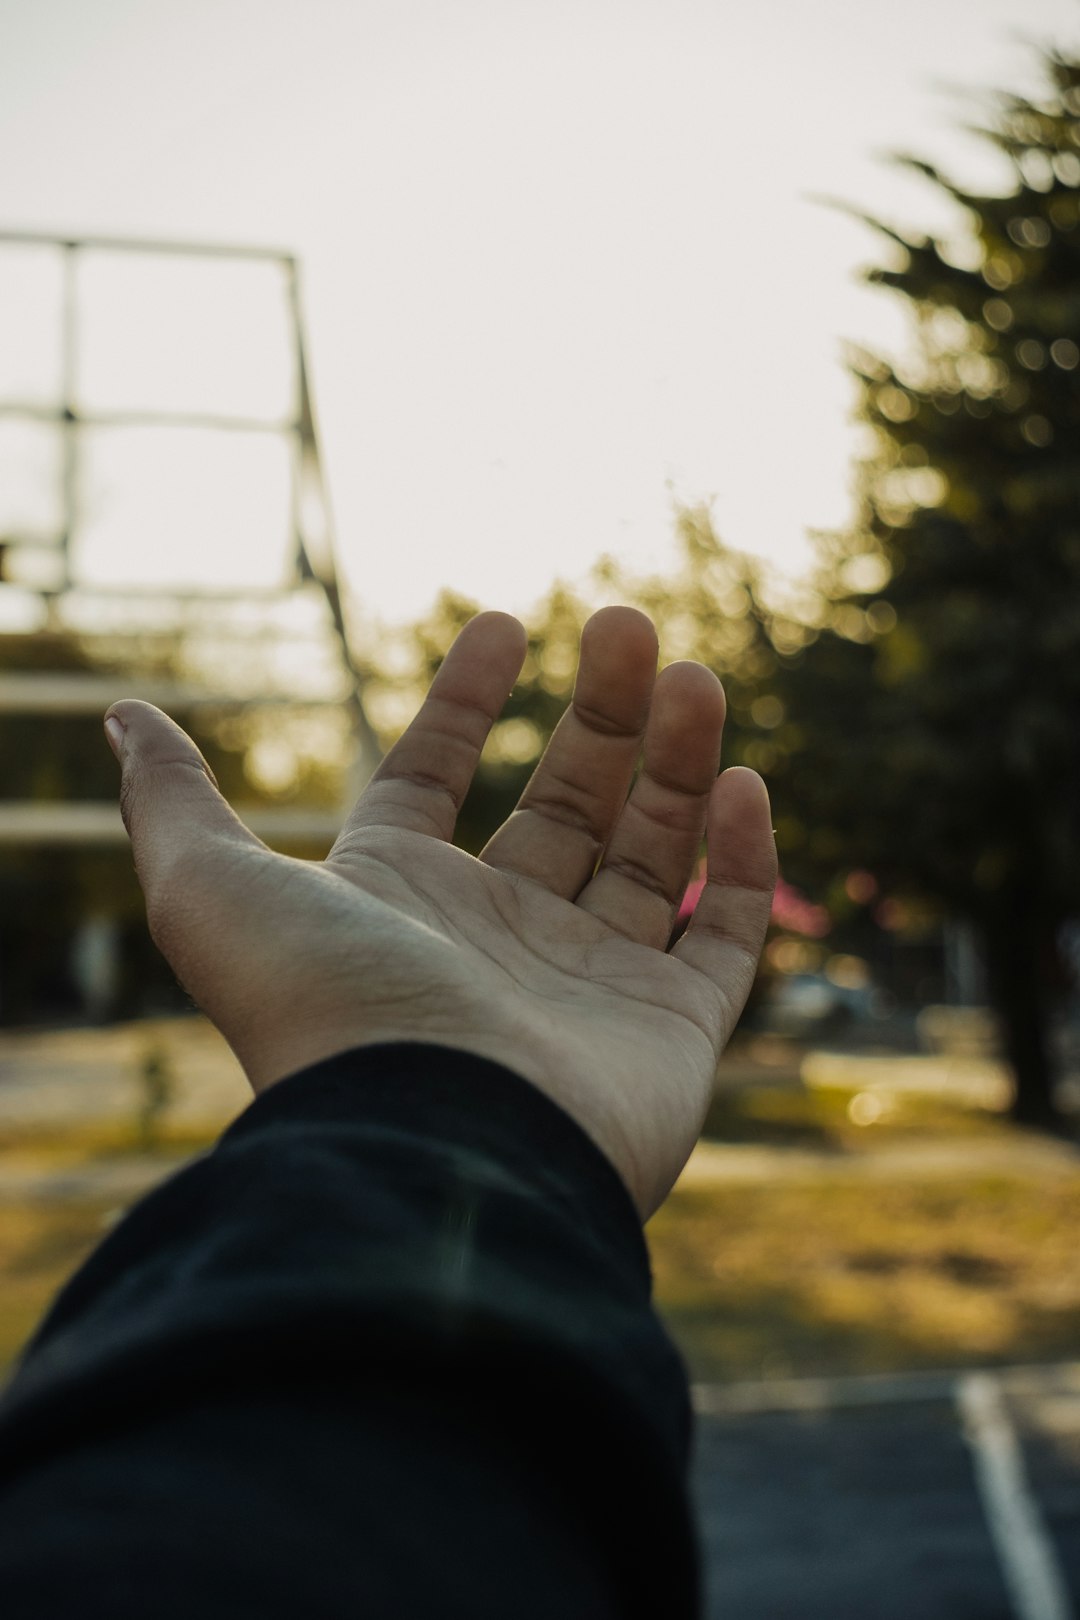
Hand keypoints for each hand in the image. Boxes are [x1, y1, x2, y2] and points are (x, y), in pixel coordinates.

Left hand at [105, 607, 775, 1217]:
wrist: (436, 1149)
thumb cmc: (330, 1016)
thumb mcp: (215, 890)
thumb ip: (175, 802)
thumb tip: (117, 717)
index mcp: (404, 899)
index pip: (437, 779)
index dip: (467, 700)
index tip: (506, 622)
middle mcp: (499, 938)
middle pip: (564, 803)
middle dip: (600, 713)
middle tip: (630, 623)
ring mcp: (590, 985)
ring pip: (651, 854)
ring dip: (677, 761)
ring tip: (694, 677)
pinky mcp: (672, 1034)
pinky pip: (723, 936)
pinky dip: (741, 862)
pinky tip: (742, 782)